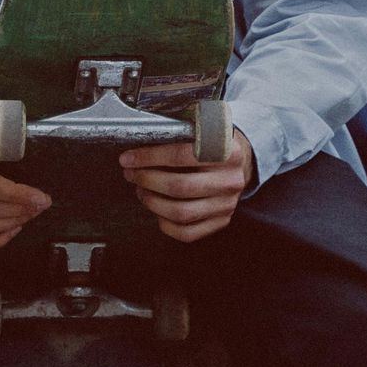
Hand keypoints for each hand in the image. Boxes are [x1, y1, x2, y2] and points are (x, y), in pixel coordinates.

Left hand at [121, 130, 256, 242]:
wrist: (238, 166)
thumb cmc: (212, 148)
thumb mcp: (204, 133)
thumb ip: (180, 135)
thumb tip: (140, 142)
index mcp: (228, 152)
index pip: (181, 155)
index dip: (149, 158)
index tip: (128, 158)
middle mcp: (230, 180)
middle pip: (179, 187)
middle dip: (146, 180)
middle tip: (131, 174)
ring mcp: (226, 204)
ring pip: (181, 212)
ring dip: (152, 202)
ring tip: (141, 189)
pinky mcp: (220, 222)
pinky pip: (186, 233)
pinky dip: (164, 223)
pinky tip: (156, 209)